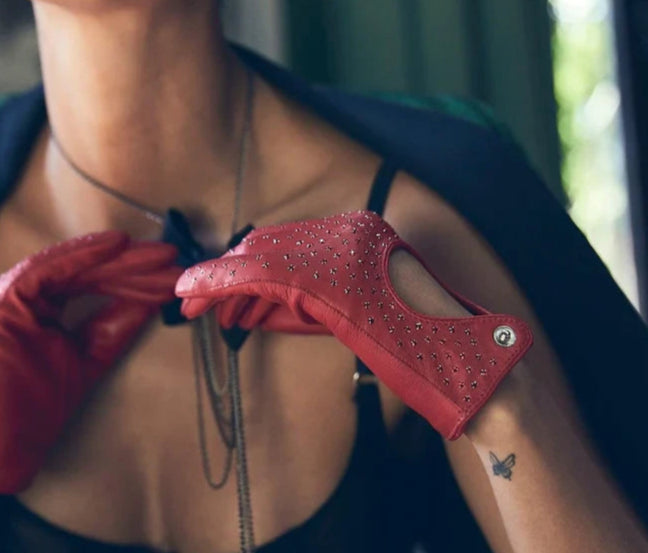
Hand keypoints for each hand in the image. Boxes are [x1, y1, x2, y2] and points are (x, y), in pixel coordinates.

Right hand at [0, 231, 181, 491]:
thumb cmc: (31, 412)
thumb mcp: (85, 359)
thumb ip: (113, 328)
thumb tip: (151, 302)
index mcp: (31, 308)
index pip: (85, 282)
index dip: (128, 275)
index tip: (166, 272)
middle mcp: (15, 298)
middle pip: (81, 272)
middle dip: (131, 266)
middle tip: (173, 260)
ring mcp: (4, 298)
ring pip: (69, 267)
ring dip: (118, 260)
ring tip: (159, 256)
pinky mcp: (0, 304)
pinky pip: (46, 269)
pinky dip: (83, 255)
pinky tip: (118, 247)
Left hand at [175, 211, 532, 439]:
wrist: (459, 366)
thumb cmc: (415, 351)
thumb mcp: (353, 315)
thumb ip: (309, 301)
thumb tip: (253, 304)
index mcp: (359, 231)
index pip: (283, 243)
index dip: (243, 266)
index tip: (219, 288)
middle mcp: (348, 230)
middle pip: (265, 246)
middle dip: (225, 275)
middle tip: (192, 300)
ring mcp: (339, 250)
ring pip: (255, 258)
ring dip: (215, 283)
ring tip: (188, 305)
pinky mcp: (328, 277)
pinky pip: (259, 277)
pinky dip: (220, 287)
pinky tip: (195, 299)